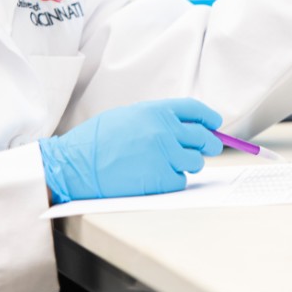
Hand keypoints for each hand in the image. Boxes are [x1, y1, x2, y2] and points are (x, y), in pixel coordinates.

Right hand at [38, 98, 222, 203]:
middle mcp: (165, 131)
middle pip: (203, 138)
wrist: (75, 165)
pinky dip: (172, 182)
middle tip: (208, 148)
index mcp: (156, 111)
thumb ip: (156, 119)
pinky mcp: (161, 180)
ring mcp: (165, 156)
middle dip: (209, 144)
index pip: (195, 110)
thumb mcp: (128, 116)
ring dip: (187, 164)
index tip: (215, 123)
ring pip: (195, 162)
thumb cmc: (96, 141)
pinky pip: (180, 181)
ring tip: (167, 165)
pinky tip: (155, 178)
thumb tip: (182, 127)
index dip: (209, 117)